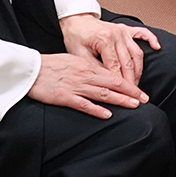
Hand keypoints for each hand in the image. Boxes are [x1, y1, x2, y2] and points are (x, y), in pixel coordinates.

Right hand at [28, 52, 146, 118]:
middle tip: (145, 100)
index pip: (113, 75)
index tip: (140, 92)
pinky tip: (108, 115)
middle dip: (131, 92)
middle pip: (113, 84)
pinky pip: (84, 104)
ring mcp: (75, 86)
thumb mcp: (72, 61)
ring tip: (134, 105)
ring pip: (103, 94)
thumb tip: (103, 76)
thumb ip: (88, 69)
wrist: (29, 69)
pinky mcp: (64, 97)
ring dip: (120, 100)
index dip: (129, 84)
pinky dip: (97, 110)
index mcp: (87, 66)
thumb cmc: (50, 65)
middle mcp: (85, 75)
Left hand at [60, 12, 158, 89]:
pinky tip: (157, 47)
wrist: (76, 19)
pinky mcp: (126, 29)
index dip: (119, 83)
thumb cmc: (75, 36)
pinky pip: (142, 33)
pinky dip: (151, 40)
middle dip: (132, 81)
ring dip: (139, 70)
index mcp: (104, 40)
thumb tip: (107, 83)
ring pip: (137, 53)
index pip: (115, 67)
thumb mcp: (79, 55)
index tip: (123, 96)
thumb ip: (94, 68)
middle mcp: (116, 35)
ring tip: (137, 84)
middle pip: (128, 62)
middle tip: (134, 96)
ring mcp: (123, 31)